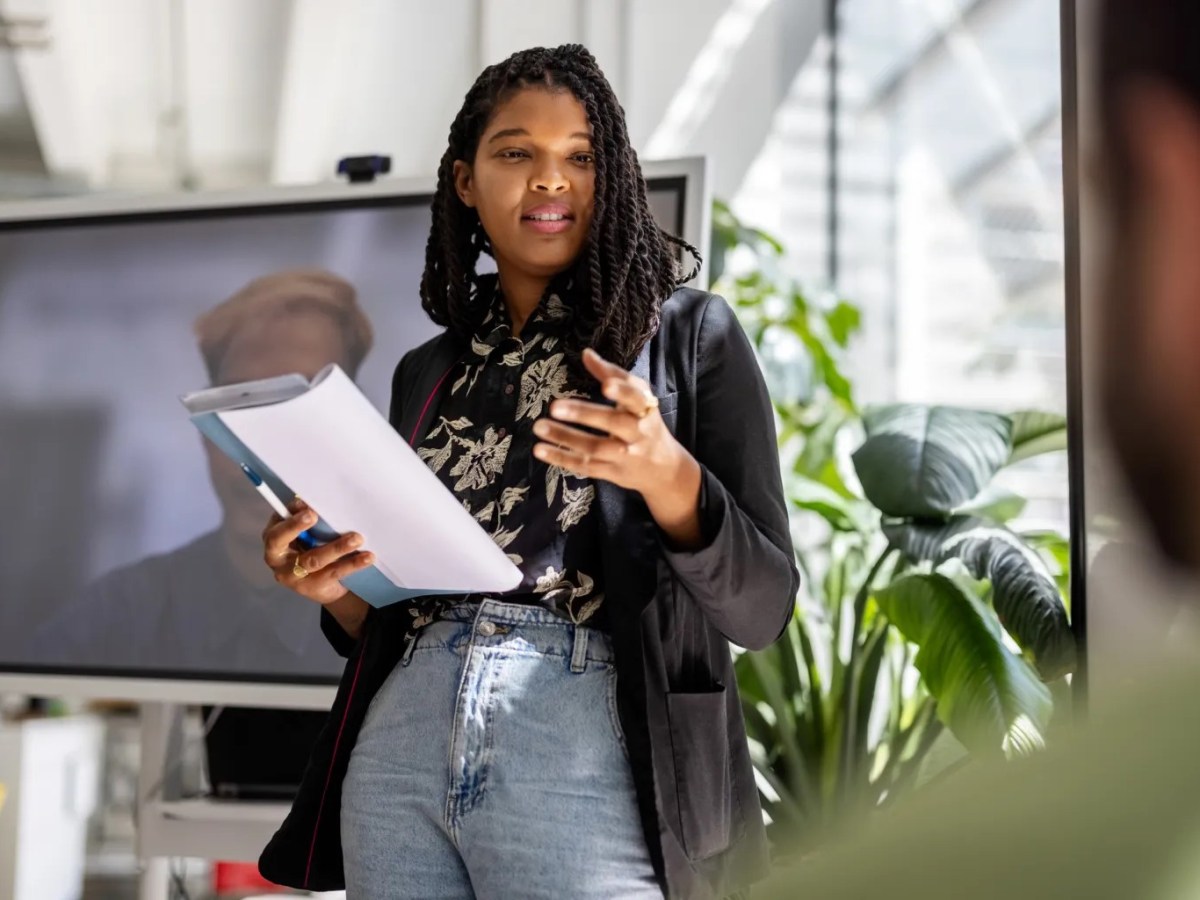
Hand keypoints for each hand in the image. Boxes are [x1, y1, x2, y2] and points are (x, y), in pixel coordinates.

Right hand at [261, 499, 374, 605]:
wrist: (322, 585)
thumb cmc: (310, 547)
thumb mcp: (305, 532)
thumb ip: (304, 516)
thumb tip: (308, 500)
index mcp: (273, 541)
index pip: (275, 528)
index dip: (288, 519)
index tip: (305, 508)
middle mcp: (278, 560)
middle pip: (283, 543)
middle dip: (296, 527)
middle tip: (314, 515)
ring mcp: (294, 576)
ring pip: (314, 559)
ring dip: (336, 547)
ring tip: (357, 538)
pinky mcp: (313, 588)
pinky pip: (335, 573)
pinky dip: (353, 563)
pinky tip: (367, 557)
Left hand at [532, 348, 696, 503]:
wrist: (664, 468)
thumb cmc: (646, 423)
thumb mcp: (638, 398)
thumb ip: (613, 375)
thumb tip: (586, 353)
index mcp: (645, 409)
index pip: (635, 398)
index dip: (622, 392)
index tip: (605, 385)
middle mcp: (637, 433)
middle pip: (612, 423)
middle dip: (583, 414)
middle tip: (554, 406)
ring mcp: (624, 456)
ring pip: (594, 447)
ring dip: (565, 437)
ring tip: (539, 426)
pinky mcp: (612, 472)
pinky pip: (585, 466)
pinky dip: (562, 458)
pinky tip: (540, 449)